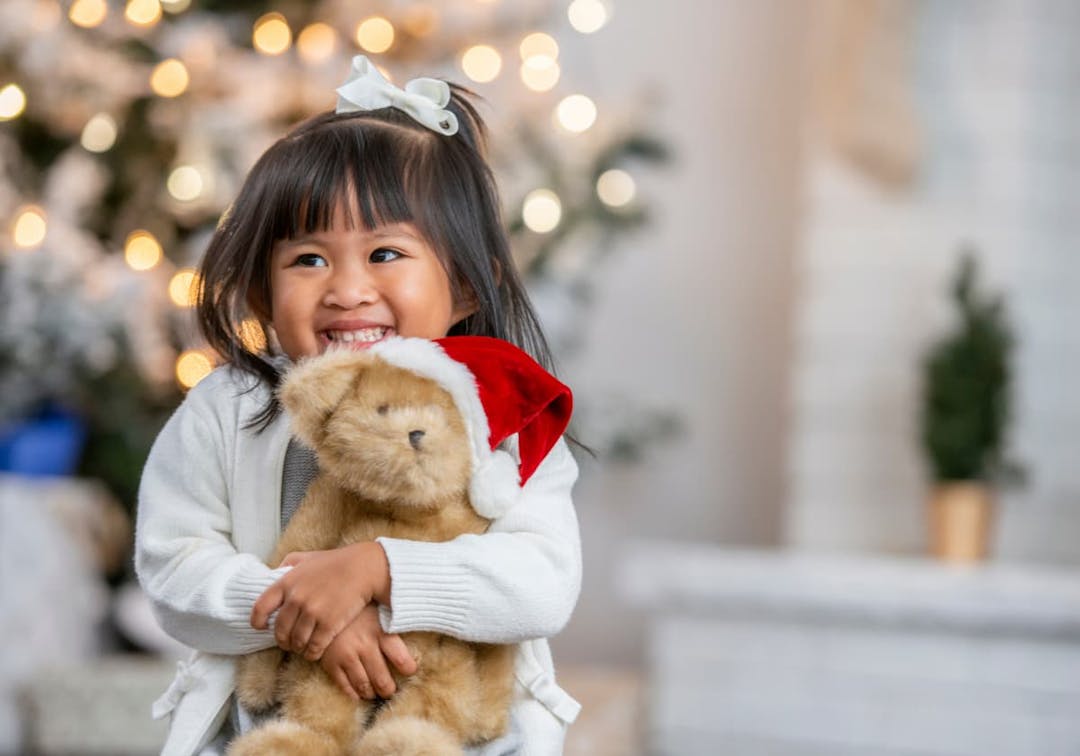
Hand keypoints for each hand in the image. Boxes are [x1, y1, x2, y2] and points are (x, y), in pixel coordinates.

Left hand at [250, 541, 391, 659]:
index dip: (258, 621)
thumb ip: (289, 563)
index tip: (261, 627)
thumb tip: (274, 572)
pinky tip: (315, 652)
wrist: (364, 568)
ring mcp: (312, 612)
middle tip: (288, 642)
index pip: (260, 608)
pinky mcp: (328, 624)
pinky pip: (313, 648)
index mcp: (287, 582)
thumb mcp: (308, 557)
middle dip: (282, 640)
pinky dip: (312, 653)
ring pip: (296, 642)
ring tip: (303, 647)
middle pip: (279, 631)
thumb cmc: (336, 562)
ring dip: (298, 648)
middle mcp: (296, 598)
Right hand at [320, 605, 417, 700]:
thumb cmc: (357, 606)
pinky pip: (344, 687)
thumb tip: (418, 617)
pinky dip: (353, 694)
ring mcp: (347, 657)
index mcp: (381, 632)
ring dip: (372, 693)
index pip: (401, 660)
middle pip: (383, 680)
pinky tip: (358, 693)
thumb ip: (396, 618)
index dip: (408, 669)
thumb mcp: (379, 607)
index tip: (410, 671)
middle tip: (390, 690)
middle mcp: (365, 647)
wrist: (324, 603)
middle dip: (389, 689)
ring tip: (375, 693)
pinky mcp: (331, 663)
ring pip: (364, 686)